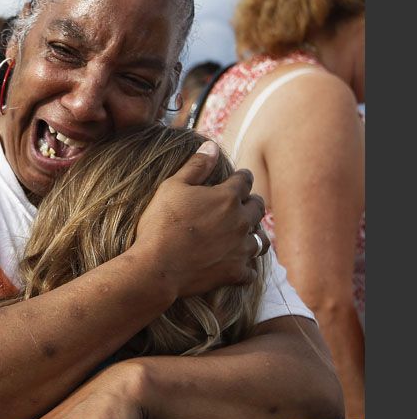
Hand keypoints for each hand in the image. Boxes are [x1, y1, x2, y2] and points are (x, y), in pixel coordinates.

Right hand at [133, 141, 268, 298]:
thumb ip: (196, 166)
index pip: (244, 180)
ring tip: (246, 234)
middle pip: (258, 207)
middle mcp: (240, 222)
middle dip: (252, 202)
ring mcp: (240, 249)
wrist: (157, 266)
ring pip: (260, 239)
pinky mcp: (235, 272)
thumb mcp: (173, 187)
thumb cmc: (161, 224)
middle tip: (244, 204)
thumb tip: (212, 146)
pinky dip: (246, 267)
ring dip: (255, 234)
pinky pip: (251, 271)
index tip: (239, 177)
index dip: (241, 177)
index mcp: (227, 197)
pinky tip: (239, 264)